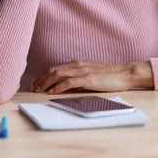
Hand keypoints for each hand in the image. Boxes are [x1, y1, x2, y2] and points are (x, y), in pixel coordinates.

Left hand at [29, 60, 154, 94]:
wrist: (125, 73)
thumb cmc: (110, 76)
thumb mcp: (91, 76)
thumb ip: (79, 80)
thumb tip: (66, 88)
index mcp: (77, 64)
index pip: (55, 69)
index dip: (42, 77)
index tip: (35, 85)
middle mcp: (77, 65)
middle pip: (52, 70)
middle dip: (39, 80)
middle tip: (31, 90)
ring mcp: (82, 71)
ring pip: (57, 74)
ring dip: (45, 84)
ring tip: (37, 92)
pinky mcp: (88, 78)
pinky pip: (69, 82)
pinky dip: (58, 87)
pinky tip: (52, 93)